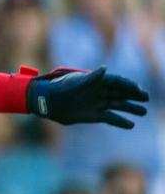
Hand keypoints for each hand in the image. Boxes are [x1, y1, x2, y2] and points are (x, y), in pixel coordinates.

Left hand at [27, 66, 148, 128]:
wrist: (47, 103)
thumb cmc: (60, 89)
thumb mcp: (75, 83)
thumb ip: (91, 78)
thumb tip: (104, 68)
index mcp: (96, 81)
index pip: (117, 82)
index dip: (128, 85)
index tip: (139, 90)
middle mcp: (99, 92)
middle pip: (121, 93)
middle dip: (134, 95)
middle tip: (146, 98)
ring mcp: (97, 103)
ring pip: (118, 105)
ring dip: (131, 108)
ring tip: (143, 112)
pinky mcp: (93, 115)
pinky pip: (110, 118)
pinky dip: (120, 121)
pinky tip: (131, 125)